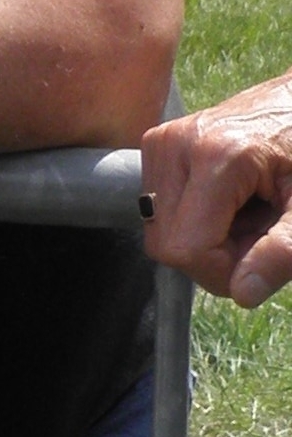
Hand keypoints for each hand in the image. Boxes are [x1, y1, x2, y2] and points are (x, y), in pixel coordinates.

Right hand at [146, 75, 291, 307]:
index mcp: (218, 155)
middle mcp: (176, 144)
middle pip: (165, 244)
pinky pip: (159, 210)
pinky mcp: (158, 145)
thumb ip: (283, 252)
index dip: (221, 271)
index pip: (185, 248)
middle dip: (213, 255)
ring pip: (158, 231)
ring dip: (203, 239)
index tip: (260, 257)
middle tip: (260, 231)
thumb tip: (244, 294)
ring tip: (248, 213)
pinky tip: (229, 201)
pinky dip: (193, 219)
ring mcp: (161, 142)